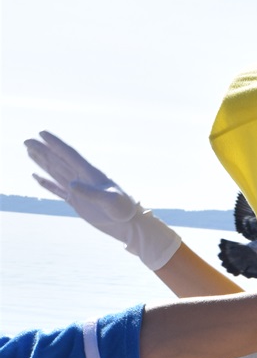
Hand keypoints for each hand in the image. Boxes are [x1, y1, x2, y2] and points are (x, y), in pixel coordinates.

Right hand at [24, 132, 180, 270]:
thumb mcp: (110, 201)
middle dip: (43, 150)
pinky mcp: (77, 202)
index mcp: (90, 173)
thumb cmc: (124, 210)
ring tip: (30, 151)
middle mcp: (82, 178)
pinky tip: (36, 177)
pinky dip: (46, 184)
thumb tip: (71, 185)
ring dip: (43, 162)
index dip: (55, 144)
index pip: (69, 154)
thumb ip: (91, 192)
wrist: (129, 224)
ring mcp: (78, 190)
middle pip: (58, 160)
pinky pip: (57, 190)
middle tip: (27, 140)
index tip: (42, 133)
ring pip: (56, 172)